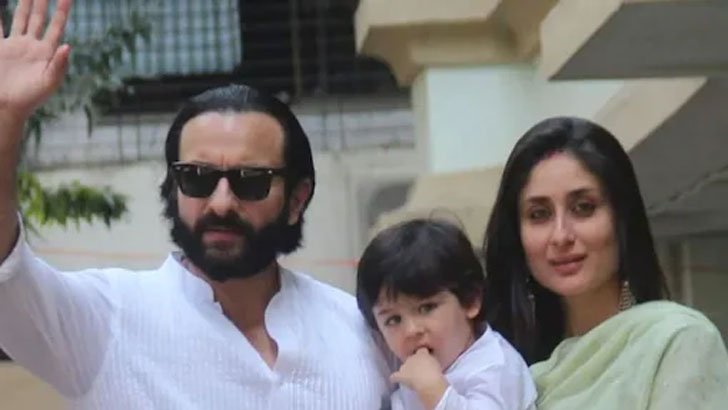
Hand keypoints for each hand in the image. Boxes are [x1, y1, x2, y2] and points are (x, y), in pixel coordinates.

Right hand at [0, 0, 71, 122]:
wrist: (7, 106)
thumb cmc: (31, 98)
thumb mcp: (49, 82)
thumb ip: (59, 64)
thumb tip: (68, 45)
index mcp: (47, 53)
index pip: (57, 26)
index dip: (62, 11)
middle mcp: (32, 46)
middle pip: (39, 18)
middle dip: (42, 2)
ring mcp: (15, 46)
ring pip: (20, 19)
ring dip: (24, 4)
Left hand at [390, 348, 448, 409]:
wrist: (429, 380)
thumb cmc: (436, 371)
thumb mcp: (436, 362)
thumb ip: (430, 359)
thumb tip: (428, 362)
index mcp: (422, 352)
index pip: (421, 351)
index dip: (423, 355)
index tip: (426, 360)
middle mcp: (412, 357)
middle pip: (411, 358)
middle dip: (414, 363)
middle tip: (420, 370)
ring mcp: (405, 366)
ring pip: (404, 367)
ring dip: (406, 370)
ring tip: (412, 377)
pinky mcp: (401, 376)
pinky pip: (394, 376)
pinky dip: (395, 378)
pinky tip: (394, 379)